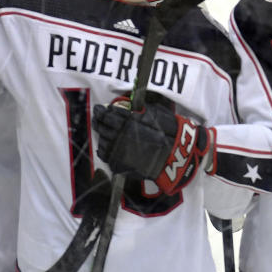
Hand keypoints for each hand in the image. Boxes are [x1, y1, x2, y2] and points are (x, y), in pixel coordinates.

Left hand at [93, 98, 213, 193]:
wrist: (174, 156)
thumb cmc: (168, 132)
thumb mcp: (156, 113)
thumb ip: (139, 110)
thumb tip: (127, 107)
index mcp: (127, 122)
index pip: (108, 113)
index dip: (101, 110)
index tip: (99, 109)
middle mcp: (120, 135)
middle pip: (102, 126)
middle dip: (98, 120)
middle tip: (97, 117)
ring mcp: (118, 151)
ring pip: (102, 139)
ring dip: (101, 134)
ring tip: (104, 131)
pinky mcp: (119, 164)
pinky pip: (105, 154)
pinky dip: (103, 148)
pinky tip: (107, 145)